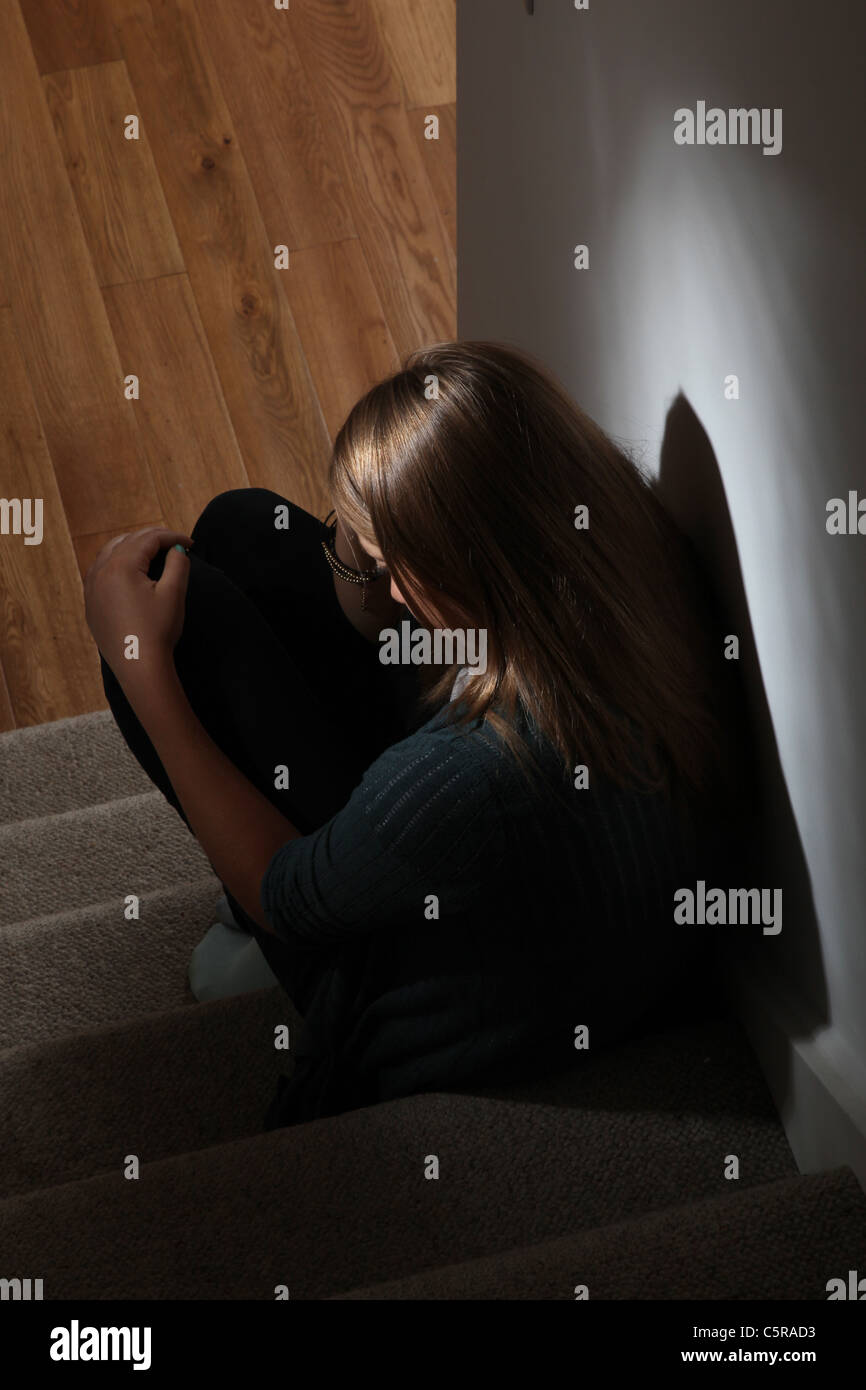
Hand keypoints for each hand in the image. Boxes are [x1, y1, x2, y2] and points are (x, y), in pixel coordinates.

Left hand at [84, 526, 192, 686]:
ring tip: (152, 553)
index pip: (148, 539)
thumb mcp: (173, 593)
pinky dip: (116, 563)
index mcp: (121, 566)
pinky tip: (128, 571)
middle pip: (127, 541)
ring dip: (131, 547)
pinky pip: (100, 572)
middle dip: (152, 539)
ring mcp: (91, 588)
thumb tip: (176, 550)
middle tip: (174, 545)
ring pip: (110, 553)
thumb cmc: (158, 629)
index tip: (191, 544)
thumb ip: (177, 564)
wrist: (139, 666)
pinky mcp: (91, 604)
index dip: (172, 537)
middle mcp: (100, 572)